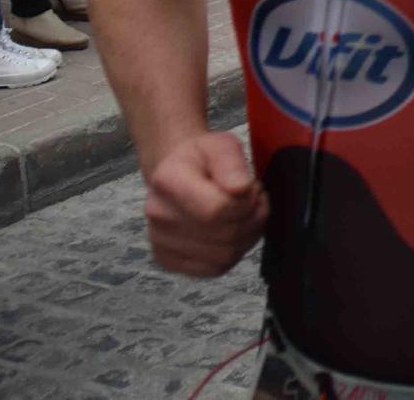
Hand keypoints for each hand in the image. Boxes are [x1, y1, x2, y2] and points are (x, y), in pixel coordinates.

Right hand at [143, 131, 267, 275]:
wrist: (177, 171)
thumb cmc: (202, 158)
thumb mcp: (222, 145)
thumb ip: (233, 164)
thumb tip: (241, 189)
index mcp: (168, 181)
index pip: (216, 209)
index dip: (246, 203)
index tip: (251, 187)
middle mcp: (158, 214)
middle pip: (224, 235)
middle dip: (252, 217)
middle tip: (255, 199)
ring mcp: (160, 241)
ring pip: (223, 256)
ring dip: (247, 236)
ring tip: (246, 213)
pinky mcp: (168, 260)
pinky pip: (214, 269)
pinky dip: (234, 254)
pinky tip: (235, 232)